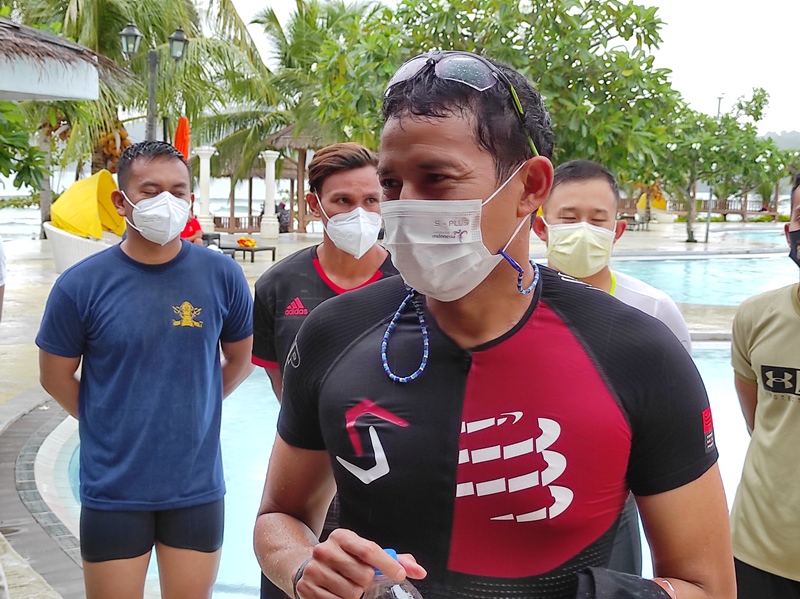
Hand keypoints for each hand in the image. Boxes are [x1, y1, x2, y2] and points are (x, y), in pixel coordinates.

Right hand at [295, 529, 426, 598]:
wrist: (310, 566)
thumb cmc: (346, 560)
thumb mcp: (366, 554)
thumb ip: (394, 560)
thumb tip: (420, 571)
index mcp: (342, 537)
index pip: (369, 550)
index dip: (387, 565)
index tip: (399, 575)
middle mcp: (325, 549)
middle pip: (363, 575)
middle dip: (367, 582)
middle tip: (361, 579)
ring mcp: (314, 569)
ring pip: (352, 593)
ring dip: (355, 594)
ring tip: (348, 585)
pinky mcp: (306, 588)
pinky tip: (336, 592)